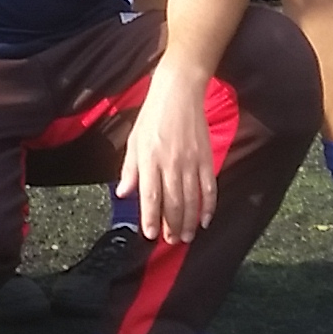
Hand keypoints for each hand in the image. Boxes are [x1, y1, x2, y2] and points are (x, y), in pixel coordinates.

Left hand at [116, 68, 218, 243]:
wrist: (178, 92)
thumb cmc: (152, 115)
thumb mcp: (134, 140)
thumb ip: (130, 169)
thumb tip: (123, 193)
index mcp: (149, 159)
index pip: (150, 196)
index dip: (151, 218)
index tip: (151, 235)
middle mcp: (170, 163)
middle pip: (172, 203)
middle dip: (171, 226)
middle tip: (171, 241)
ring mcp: (190, 161)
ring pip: (191, 199)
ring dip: (188, 221)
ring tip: (186, 237)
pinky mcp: (206, 158)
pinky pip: (209, 187)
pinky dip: (208, 206)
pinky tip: (204, 220)